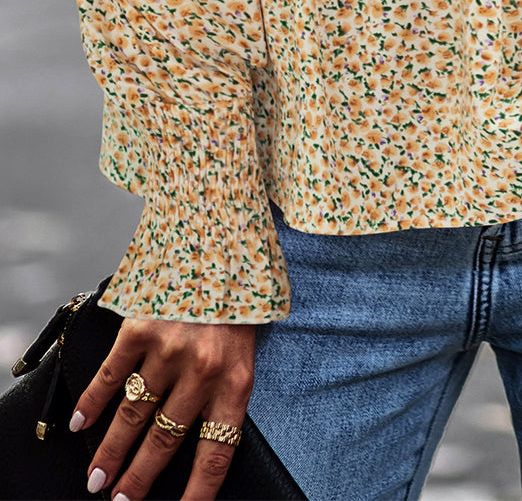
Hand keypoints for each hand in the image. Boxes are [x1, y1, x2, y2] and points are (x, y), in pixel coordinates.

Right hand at [72, 317, 254, 500]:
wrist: (223, 240)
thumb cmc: (234, 303)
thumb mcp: (244, 349)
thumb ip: (223, 391)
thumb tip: (197, 442)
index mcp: (236, 380)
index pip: (216, 452)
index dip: (198, 491)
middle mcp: (203, 370)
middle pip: (164, 441)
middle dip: (138, 478)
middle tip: (119, 499)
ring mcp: (170, 349)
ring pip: (133, 416)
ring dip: (111, 451)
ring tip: (97, 477)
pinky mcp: (142, 326)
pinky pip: (112, 376)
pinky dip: (92, 403)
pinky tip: (82, 425)